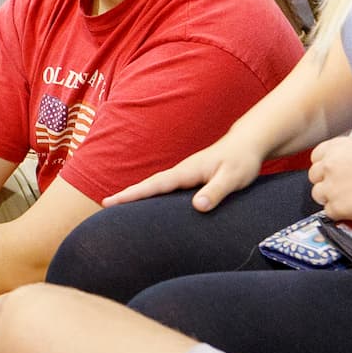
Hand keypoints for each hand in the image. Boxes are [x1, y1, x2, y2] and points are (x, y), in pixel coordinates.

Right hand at [108, 136, 263, 210]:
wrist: (247, 145)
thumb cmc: (241, 162)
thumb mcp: (232, 178)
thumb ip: (215, 191)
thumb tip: (197, 206)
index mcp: (186, 172)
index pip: (154, 185)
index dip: (132, 194)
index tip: (110, 202)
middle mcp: (181, 172)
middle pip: (149, 185)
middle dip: (127, 195)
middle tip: (104, 206)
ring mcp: (185, 175)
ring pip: (156, 187)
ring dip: (138, 195)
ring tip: (120, 207)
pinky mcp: (191, 179)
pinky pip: (166, 189)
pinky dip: (153, 195)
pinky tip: (150, 203)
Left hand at [309, 137, 351, 222]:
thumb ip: (350, 158)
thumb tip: (346, 168)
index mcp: (337, 147)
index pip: (316, 157)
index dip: (325, 167)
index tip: (333, 174)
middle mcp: (329, 164)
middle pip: (314, 177)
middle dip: (327, 183)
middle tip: (344, 190)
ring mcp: (330, 186)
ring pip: (319, 195)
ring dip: (332, 199)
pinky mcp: (337, 207)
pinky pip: (330, 213)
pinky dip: (342, 214)